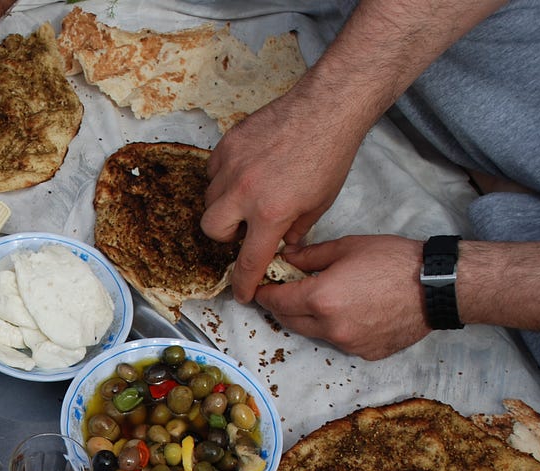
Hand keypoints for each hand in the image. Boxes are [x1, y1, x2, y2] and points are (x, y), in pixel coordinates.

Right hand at [201, 85, 365, 302]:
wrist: (327, 108)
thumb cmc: (329, 154)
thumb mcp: (320, 204)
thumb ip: (296, 230)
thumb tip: (284, 246)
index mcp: (271, 212)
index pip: (248, 260)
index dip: (244, 283)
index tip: (242, 293)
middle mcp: (245, 191)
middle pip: (212, 230)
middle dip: (226, 235)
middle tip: (247, 226)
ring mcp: (232, 166)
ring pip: (209, 199)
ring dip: (225, 205)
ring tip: (249, 195)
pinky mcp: (228, 144)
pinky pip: (213, 170)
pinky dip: (224, 177)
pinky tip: (247, 172)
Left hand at [255, 235, 429, 358]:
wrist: (438, 286)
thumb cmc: (395, 260)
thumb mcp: (348, 247)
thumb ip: (311, 256)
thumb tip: (286, 259)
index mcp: (320, 299)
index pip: (277, 301)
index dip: (265, 293)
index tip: (259, 288)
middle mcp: (330, 327)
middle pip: (290, 320)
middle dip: (281, 307)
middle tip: (280, 293)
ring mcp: (348, 344)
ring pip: (314, 332)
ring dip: (307, 318)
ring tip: (315, 300)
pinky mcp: (366, 353)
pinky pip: (340, 341)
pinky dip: (335, 328)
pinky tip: (348, 312)